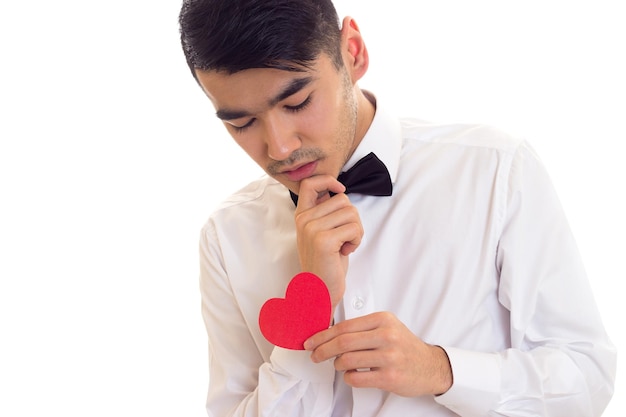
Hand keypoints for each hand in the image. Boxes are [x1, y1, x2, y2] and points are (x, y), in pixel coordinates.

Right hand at [294, 175, 362, 308]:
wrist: (318, 290)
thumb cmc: (326, 262)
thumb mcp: (321, 232)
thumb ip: (325, 212)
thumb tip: (337, 192)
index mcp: (302, 215)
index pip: (310, 183)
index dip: (328, 181)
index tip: (339, 191)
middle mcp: (304, 219)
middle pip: (342, 200)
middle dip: (352, 218)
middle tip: (344, 237)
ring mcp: (312, 229)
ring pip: (351, 213)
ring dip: (356, 230)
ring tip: (345, 245)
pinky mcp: (323, 240)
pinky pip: (354, 228)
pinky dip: (356, 240)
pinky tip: (346, 251)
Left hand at [304, 312, 452, 396]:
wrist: (430, 366)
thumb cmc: (404, 346)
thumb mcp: (387, 327)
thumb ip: (362, 328)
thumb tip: (328, 334)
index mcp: (383, 320)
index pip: (344, 327)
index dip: (323, 335)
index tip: (311, 342)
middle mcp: (387, 335)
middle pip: (342, 343)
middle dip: (322, 350)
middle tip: (314, 356)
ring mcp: (389, 357)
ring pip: (347, 360)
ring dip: (337, 365)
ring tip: (339, 364)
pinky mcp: (389, 377)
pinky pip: (356, 378)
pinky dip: (348, 377)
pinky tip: (353, 374)